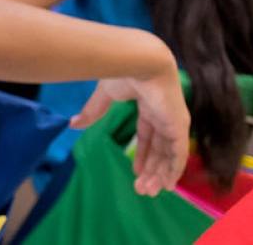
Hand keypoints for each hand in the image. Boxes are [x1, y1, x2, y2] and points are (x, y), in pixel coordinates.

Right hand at [74, 73, 189, 196]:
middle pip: (159, 149)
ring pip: (169, 155)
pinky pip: (179, 154)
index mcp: (150, 107)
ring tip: (149, 191)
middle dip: (150, 169)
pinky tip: (167, 183)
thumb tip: (72, 124)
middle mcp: (164, 116)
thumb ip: (92, 111)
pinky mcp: (178, 126)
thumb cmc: (123, 72)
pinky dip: (174, 170)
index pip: (149, 136)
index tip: (135, 172)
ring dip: (160, 174)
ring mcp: (173, 121)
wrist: (139, 60)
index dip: (143, 154)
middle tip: (142, 189)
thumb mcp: (104, 96)